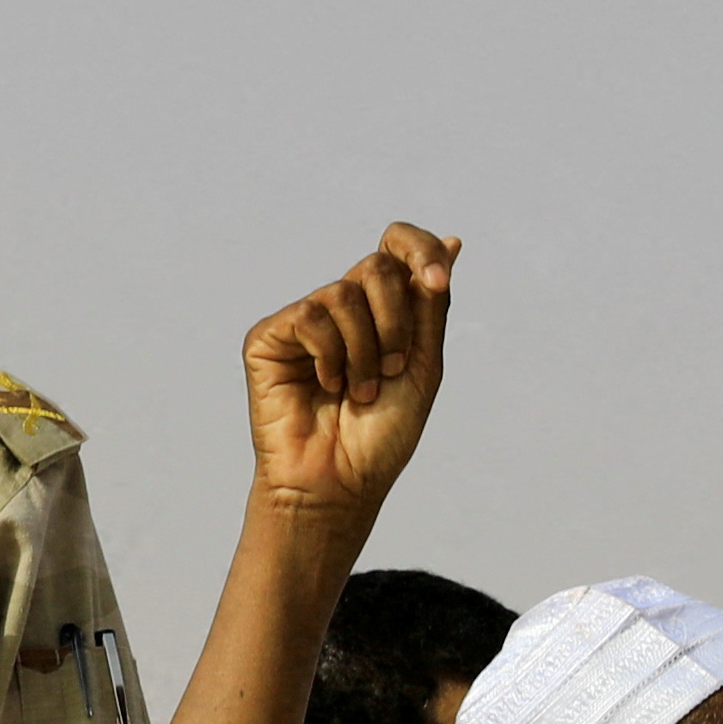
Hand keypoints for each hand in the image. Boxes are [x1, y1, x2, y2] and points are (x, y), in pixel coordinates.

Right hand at [240, 227, 456, 534]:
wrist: (341, 482)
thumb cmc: (382, 435)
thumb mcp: (422, 364)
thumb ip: (431, 304)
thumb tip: (453, 240)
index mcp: (383, 309)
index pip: (398, 246)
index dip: (419, 249)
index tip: (437, 281)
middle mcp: (343, 306)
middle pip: (377, 266)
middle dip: (397, 321)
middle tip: (392, 370)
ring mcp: (305, 320)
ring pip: (345, 294)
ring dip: (365, 350)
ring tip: (359, 392)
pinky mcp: (269, 337)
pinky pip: (310, 316)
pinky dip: (330, 356)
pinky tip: (326, 388)